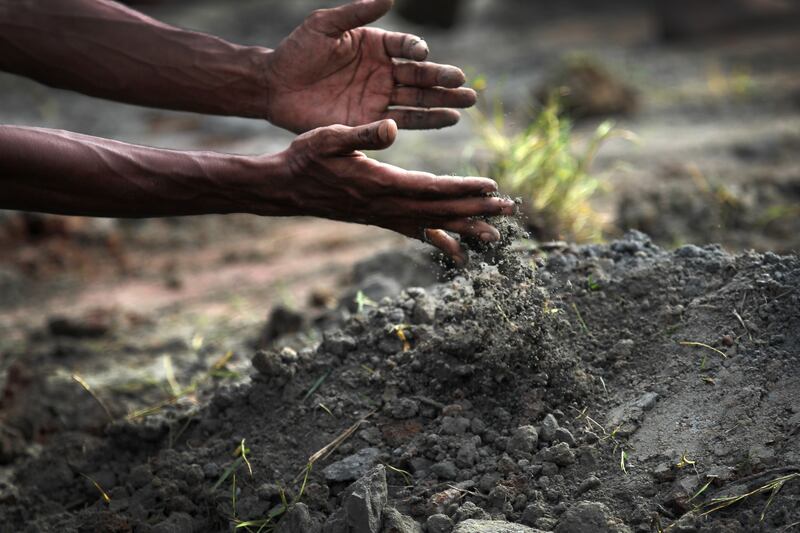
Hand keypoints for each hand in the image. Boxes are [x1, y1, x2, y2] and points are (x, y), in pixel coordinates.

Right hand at [250, 120, 514, 264]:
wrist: (286, 188)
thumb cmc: (306, 158)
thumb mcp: (329, 137)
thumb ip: (362, 134)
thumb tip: (391, 127)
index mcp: (380, 184)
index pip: (431, 188)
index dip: (463, 188)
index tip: (492, 188)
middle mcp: (387, 206)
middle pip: (440, 210)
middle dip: (476, 211)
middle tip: (509, 213)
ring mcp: (383, 216)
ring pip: (432, 225)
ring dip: (465, 228)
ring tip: (493, 238)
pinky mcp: (379, 219)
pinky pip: (415, 232)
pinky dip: (438, 239)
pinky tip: (454, 249)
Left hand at [263, 0, 476, 132]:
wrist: (276, 86)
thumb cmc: (298, 50)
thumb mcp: (325, 25)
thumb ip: (357, 12)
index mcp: (377, 46)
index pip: (406, 47)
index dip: (415, 50)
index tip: (420, 54)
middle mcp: (383, 72)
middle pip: (420, 76)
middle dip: (443, 80)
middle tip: (464, 85)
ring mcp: (379, 98)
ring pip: (418, 100)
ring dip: (443, 102)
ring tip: (467, 103)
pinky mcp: (370, 121)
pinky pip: (403, 121)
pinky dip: (426, 121)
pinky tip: (447, 119)